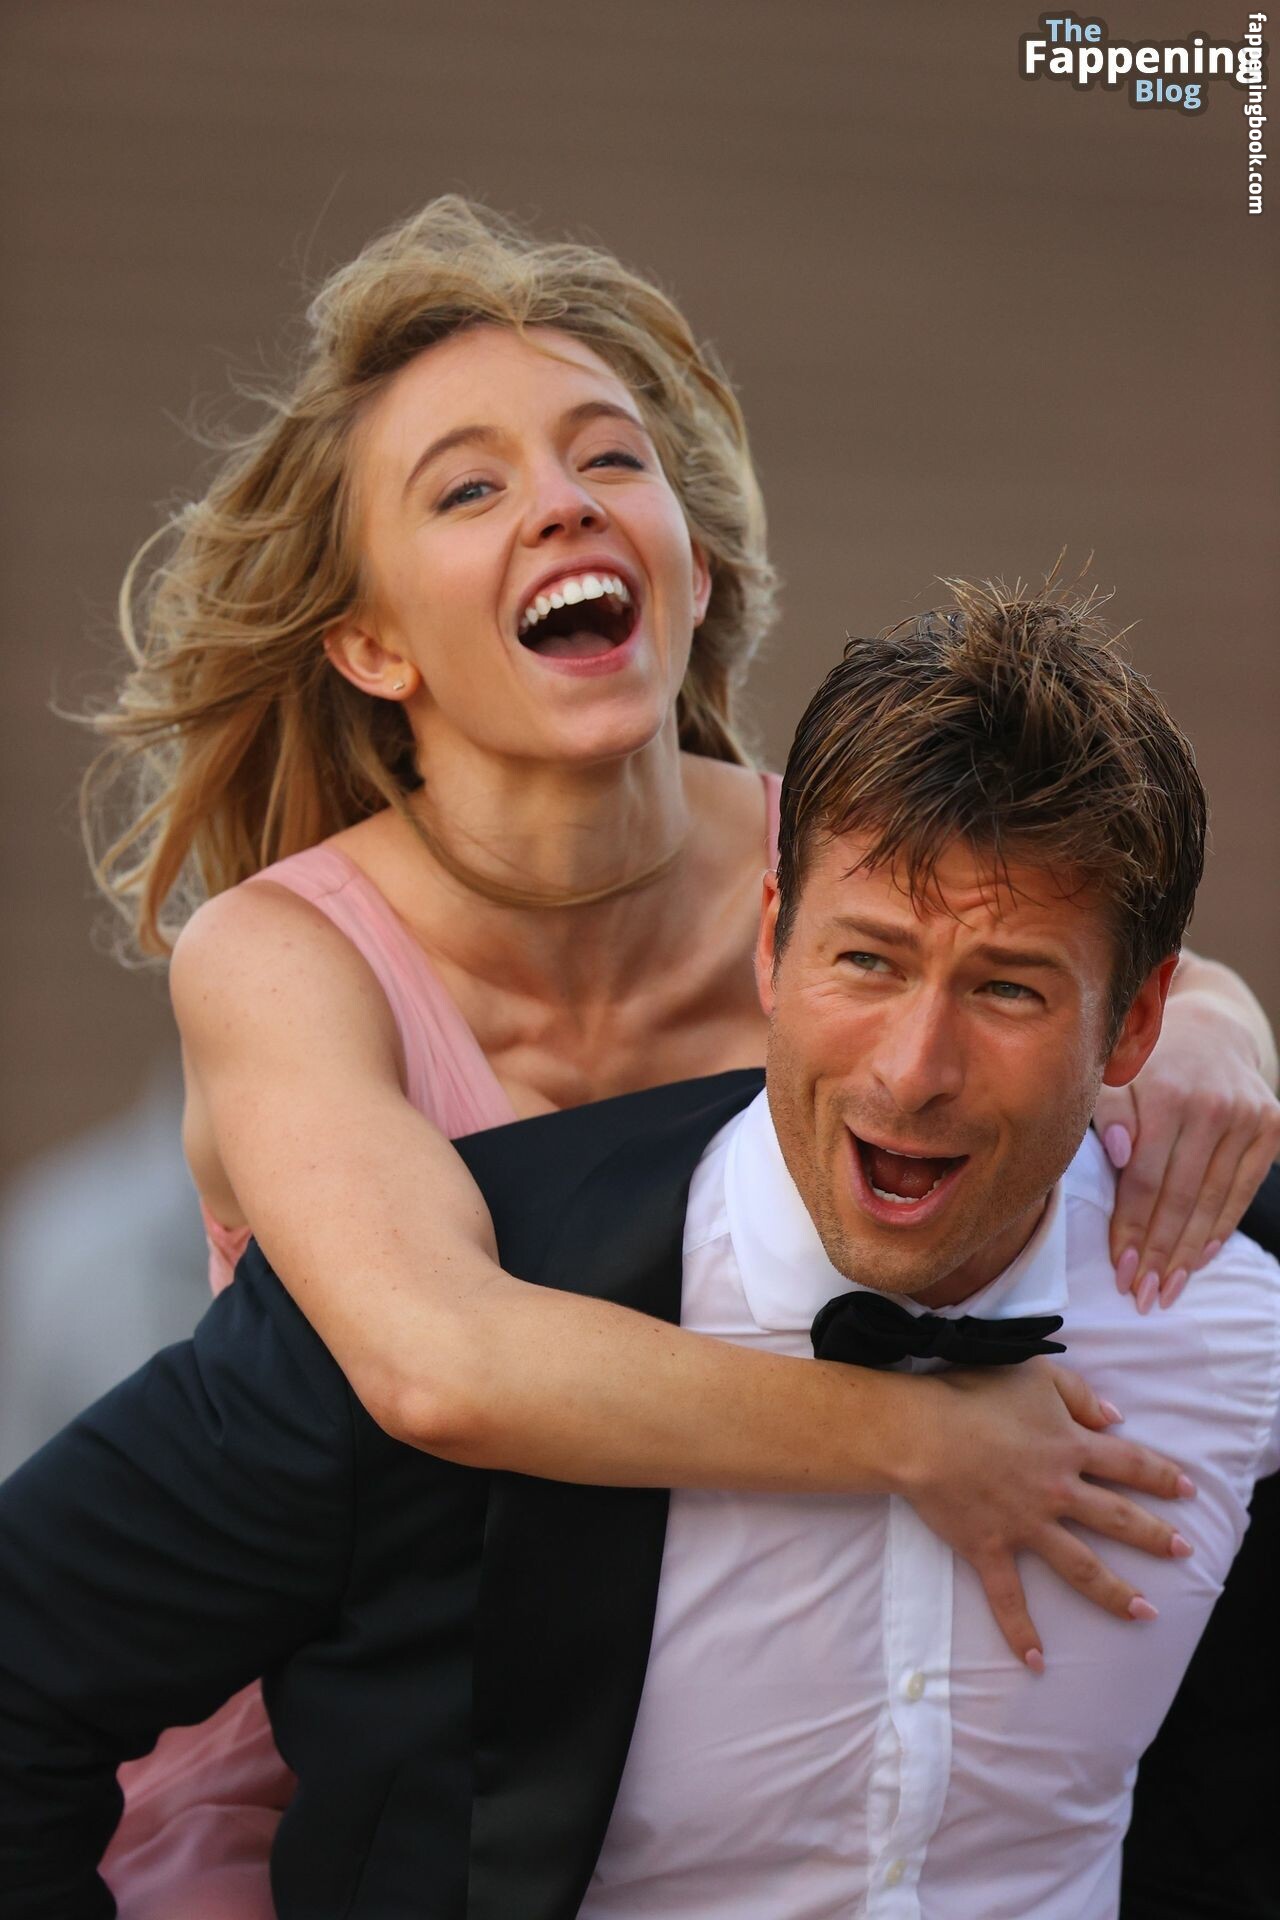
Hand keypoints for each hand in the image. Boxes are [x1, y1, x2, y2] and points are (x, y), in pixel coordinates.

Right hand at [903, 1361, 1194, 1668]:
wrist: (921, 1432)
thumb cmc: (974, 1394)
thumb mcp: (1035, 1374)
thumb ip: (1080, 1395)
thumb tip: (1115, 1418)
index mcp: (1070, 1448)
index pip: (1130, 1463)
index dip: (1161, 1475)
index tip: (1186, 1488)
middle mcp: (1057, 1492)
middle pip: (1118, 1518)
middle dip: (1154, 1535)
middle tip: (1183, 1551)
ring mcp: (1026, 1526)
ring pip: (1081, 1566)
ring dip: (1116, 1592)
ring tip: (1146, 1613)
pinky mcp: (991, 1549)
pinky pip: (1009, 1598)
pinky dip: (1020, 1632)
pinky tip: (1036, 1662)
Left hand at [1096, 996, 1279, 1311]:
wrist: (1211, 1031)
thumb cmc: (1149, 1064)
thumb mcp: (1118, 1076)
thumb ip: (1111, 1111)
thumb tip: (1118, 1153)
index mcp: (1169, 1094)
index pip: (1147, 1178)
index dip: (1132, 1227)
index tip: (1119, 1268)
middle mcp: (1214, 1106)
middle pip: (1182, 1197)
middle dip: (1160, 1252)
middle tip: (1143, 1296)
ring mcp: (1249, 1118)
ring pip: (1214, 1201)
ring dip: (1189, 1252)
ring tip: (1168, 1290)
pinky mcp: (1272, 1128)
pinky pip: (1243, 1191)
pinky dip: (1221, 1229)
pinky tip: (1199, 1259)